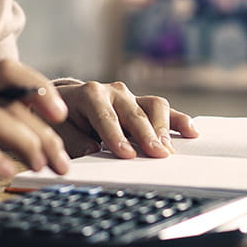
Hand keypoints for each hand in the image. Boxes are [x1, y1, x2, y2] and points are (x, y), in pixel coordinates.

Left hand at [51, 80, 197, 159]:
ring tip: (169, 150)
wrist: (63, 103)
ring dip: (163, 128)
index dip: (116, 136)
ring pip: (154, 107)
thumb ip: (71, 139)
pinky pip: (165, 110)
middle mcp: (114, 91)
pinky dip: (179, 120)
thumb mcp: (55, 129)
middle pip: (134, 113)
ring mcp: (132, 97)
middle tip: (156, 155)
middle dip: (146, 135)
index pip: (105, 117)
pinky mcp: (143, 105)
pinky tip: (191, 133)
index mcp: (89, 94)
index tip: (126, 154)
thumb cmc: (59, 118)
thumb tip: (93, 149)